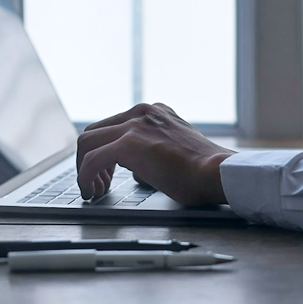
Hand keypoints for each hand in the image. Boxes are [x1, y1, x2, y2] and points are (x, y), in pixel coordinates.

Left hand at [75, 103, 234, 205]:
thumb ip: (154, 151)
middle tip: (98, 184)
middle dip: (89, 159)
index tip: (106, 173)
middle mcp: (141, 112)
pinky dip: (85, 177)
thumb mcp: (176, 149)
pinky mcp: (128, 143)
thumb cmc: (204, 169)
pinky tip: (91, 191)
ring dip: (85, 168)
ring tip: (94, 190)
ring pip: (87, 142)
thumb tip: (138, 169)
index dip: (103, 152)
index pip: (113, 126)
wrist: (217, 172)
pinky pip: (92, 160)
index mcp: (153, 112)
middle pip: (94, 132)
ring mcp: (134, 125)